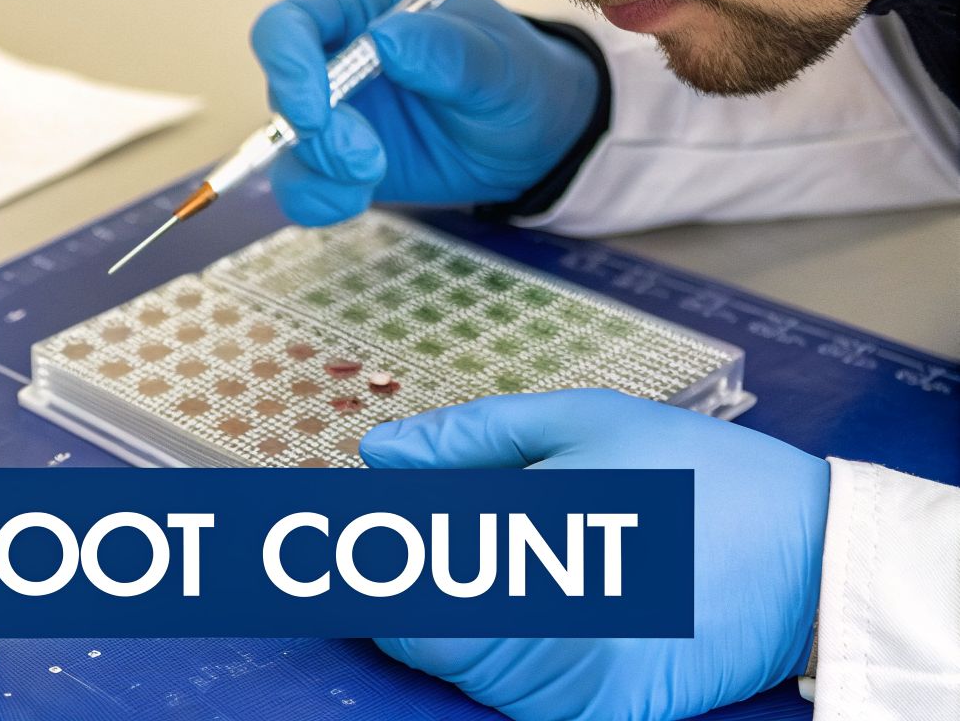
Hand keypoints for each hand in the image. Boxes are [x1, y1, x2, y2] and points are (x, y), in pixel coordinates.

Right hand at [250, 0, 599, 224]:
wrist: (531, 140)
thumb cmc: (514, 79)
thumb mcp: (496, 62)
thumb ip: (444, 50)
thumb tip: (383, 39)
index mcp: (361, 7)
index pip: (292, 23)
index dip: (286, 61)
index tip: (312, 111)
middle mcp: (333, 56)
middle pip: (283, 89)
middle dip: (315, 133)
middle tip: (366, 159)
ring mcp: (331, 112)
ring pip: (285, 143)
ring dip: (319, 168)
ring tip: (373, 176)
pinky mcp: (335, 161)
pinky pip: (300, 184)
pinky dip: (318, 199)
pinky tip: (357, 198)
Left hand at [360, 389, 828, 720]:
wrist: (816, 557)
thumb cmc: (702, 476)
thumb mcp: (586, 422)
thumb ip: (469, 439)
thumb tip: (379, 456)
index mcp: (532, 545)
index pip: (392, 567)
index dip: (339, 552)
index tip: (297, 531)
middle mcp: (546, 630)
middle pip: (411, 624)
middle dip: (380, 581)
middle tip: (350, 546)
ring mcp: (571, 685)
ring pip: (453, 661)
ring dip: (433, 615)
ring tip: (460, 558)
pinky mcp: (598, 714)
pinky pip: (508, 690)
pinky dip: (486, 651)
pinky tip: (503, 602)